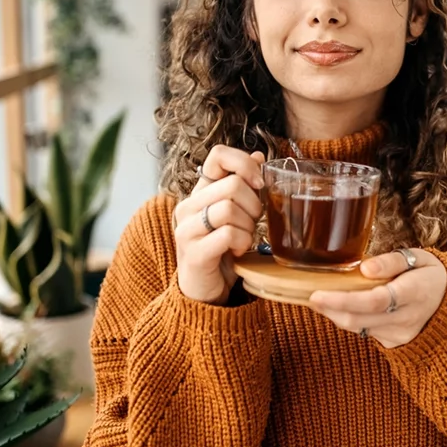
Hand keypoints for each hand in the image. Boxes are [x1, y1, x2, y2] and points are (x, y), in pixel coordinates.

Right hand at [173, 146, 264, 304]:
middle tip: (253, 223)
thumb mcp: (237, 213)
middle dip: (254, 204)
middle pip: (233, 184)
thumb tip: (258, 156)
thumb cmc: (223, 249)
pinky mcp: (194, 252)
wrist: (205, 290)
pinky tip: (238, 251)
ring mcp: (187, 229)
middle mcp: (188, 206)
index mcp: (200, 192)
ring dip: (248, 226)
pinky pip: (228, 234)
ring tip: (243, 238)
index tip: (259, 184)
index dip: (244, 163)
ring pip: (230, 208)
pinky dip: (242, 242)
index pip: (218, 155)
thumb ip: (244, 186)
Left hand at [309, 248, 446, 348]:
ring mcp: (400, 334)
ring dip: (336, 314)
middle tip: (310, 296)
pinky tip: (342, 307)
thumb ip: (391, 261)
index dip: (343, 300)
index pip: (374, 300)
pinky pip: (364, 331)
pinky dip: (350, 319)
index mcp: (414, 292)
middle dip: (330, 309)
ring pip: (358, 327)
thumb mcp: (418, 257)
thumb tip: (364, 268)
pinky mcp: (394, 342)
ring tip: (320, 299)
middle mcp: (407, 318)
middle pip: (360, 318)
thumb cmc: (429, 274)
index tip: (318, 294)